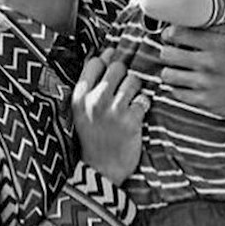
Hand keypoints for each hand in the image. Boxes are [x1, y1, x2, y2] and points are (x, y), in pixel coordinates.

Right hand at [73, 49, 148, 184]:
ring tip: (130, 102)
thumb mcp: (81, 112)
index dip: (107, 61)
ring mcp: (114, 111)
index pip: (95, 62)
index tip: (112, 68)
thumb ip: (89, 86)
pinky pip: (144, 99)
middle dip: (123, 74)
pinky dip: (144, 105)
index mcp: (80, 97)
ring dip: (135, 89)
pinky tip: (138, 114)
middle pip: (117, 66)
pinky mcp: (131, 121)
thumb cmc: (93, 139)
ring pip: (133, 80)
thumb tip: (104, 54)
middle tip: (123, 89)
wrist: (102, 170)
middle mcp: (95, 101)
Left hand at [157, 25, 224, 137]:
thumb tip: (185, 16)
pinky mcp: (202, 100)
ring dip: (170, 72)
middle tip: (172, 54)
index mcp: (215, 44)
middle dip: (168, 53)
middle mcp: (209, 62)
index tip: (170, 36)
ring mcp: (205, 83)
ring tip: (177, 70)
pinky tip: (186, 84)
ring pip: (168, 74)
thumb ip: (210, 25)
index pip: (178, 32)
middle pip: (167, 54)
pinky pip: (175, 92)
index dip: (169, 34)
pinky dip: (178, 88)